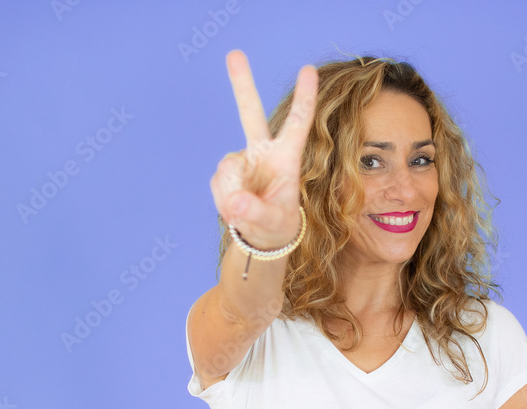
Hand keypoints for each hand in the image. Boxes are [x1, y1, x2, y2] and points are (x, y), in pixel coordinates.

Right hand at [209, 50, 318, 248]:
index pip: (296, 124)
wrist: (259, 237)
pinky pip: (218, 185)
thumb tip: (236, 201)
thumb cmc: (277, 227)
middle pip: (250, 113)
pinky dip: (224, 201)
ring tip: (245, 212)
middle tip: (234, 53)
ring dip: (232, 196)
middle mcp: (263, 152)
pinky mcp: (225, 173)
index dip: (304, 98)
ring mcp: (241, 160)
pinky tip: (235, 208)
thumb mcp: (273, 223)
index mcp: (286, 157)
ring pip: (228, 170)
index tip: (308, 69)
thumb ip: (256, 213)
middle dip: (241, 84)